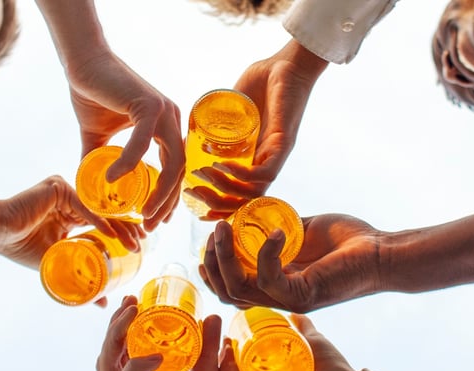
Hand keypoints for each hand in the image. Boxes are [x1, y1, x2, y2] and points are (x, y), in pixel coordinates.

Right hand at [0, 176, 143, 268]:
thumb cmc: (20, 247)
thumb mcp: (58, 264)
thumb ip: (80, 277)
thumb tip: (102, 303)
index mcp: (68, 214)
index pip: (101, 223)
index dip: (120, 234)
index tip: (137, 248)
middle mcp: (69, 200)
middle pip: (104, 214)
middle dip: (126, 229)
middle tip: (143, 245)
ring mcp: (65, 191)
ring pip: (98, 210)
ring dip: (119, 227)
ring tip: (135, 243)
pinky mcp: (58, 187)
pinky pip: (83, 207)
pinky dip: (99, 221)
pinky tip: (113, 235)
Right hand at [67, 52, 182, 230]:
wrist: (83, 65)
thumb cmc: (92, 95)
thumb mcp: (97, 137)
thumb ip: (99, 161)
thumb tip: (91, 188)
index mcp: (165, 126)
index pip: (177, 169)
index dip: (169, 198)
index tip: (156, 220)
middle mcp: (171, 119)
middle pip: (180, 171)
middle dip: (167, 203)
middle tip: (150, 226)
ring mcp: (164, 111)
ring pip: (172, 162)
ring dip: (159, 192)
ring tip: (140, 213)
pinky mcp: (149, 104)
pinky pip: (143, 142)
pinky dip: (129, 163)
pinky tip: (114, 179)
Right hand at [97, 296, 224, 370]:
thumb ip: (207, 352)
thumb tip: (211, 316)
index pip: (121, 351)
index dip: (122, 325)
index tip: (134, 300)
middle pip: (107, 354)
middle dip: (114, 325)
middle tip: (130, 301)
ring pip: (106, 366)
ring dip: (115, 336)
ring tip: (132, 313)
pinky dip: (135, 368)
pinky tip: (154, 356)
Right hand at [185, 39, 327, 219]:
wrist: (285, 63)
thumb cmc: (262, 81)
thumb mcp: (232, 109)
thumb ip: (214, 123)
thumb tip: (187, 136)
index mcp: (255, 157)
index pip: (239, 194)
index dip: (218, 204)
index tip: (193, 202)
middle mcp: (267, 161)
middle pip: (244, 199)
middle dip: (216, 203)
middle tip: (192, 192)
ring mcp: (277, 155)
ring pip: (253, 190)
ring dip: (224, 187)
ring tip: (202, 174)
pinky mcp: (284, 145)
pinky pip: (265, 172)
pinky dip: (242, 175)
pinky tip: (222, 166)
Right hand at [199, 214, 381, 312]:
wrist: (382, 252)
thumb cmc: (351, 240)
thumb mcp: (304, 229)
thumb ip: (278, 227)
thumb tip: (252, 212)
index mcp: (278, 283)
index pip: (232, 287)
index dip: (214, 268)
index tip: (208, 239)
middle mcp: (280, 296)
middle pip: (228, 292)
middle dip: (212, 263)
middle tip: (213, 233)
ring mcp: (290, 299)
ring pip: (239, 289)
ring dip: (225, 256)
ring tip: (224, 228)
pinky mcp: (303, 295)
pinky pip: (268, 278)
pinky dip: (265, 252)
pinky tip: (276, 231)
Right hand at [219, 314, 357, 370]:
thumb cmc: (332, 370)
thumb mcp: (312, 342)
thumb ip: (303, 329)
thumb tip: (294, 313)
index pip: (240, 370)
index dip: (228, 356)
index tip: (227, 337)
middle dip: (220, 361)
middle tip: (224, 342)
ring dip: (223, 369)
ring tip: (226, 349)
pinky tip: (230, 365)